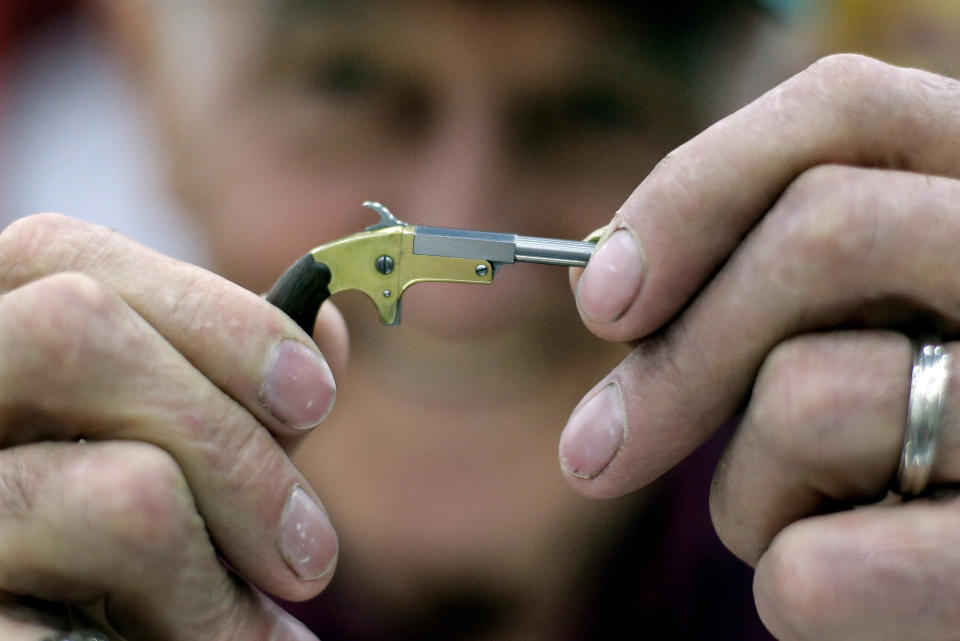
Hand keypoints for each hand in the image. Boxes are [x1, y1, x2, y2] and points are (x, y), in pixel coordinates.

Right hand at [0, 214, 347, 639]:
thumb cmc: (115, 570)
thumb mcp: (178, 464)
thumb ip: (233, 397)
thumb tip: (324, 327)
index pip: (64, 258)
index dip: (213, 311)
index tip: (316, 395)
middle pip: (75, 330)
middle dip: (231, 441)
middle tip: (308, 552)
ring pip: (124, 489)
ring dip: (221, 578)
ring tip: (249, 632)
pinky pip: (75, 625)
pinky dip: (178, 636)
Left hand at [565, 54, 959, 638]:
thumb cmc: (921, 446)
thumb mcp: (862, 334)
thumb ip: (758, 281)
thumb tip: (602, 284)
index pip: (849, 110)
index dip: (696, 190)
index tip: (602, 300)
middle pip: (820, 236)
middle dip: (676, 360)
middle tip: (592, 454)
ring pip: (804, 402)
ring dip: (750, 492)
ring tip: (818, 520)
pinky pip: (818, 570)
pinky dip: (796, 591)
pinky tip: (859, 590)